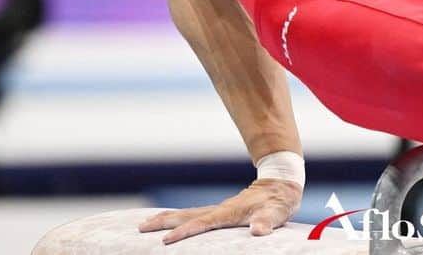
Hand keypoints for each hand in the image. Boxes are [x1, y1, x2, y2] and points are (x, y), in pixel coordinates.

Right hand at [138, 178, 301, 244]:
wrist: (281, 183)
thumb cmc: (279, 201)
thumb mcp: (277, 213)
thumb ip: (266, 221)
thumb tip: (258, 231)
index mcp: (229, 212)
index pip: (202, 223)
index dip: (185, 232)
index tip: (166, 240)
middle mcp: (220, 210)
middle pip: (186, 215)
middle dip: (163, 221)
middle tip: (141, 228)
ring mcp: (218, 210)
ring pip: (187, 214)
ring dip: (165, 219)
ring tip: (144, 225)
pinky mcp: (221, 212)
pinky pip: (194, 216)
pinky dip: (177, 219)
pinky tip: (170, 223)